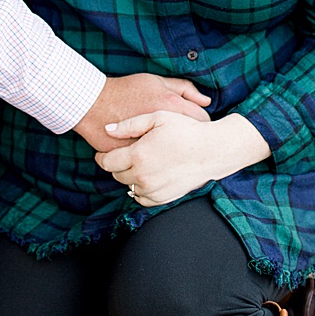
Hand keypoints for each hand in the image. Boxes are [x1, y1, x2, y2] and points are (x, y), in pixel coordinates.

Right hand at [74, 74, 211, 152]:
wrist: (93, 103)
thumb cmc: (127, 89)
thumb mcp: (158, 81)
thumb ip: (185, 89)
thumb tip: (207, 101)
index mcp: (170, 106)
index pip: (202, 120)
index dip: (202, 122)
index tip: (197, 124)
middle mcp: (161, 128)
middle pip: (190, 141)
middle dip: (190, 140)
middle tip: (185, 138)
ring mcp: (146, 145)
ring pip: (171, 157)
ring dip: (173, 154)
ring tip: (170, 147)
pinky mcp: (131, 158)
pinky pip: (152, 164)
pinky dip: (156, 162)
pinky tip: (154, 154)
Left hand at [95, 112, 270, 207]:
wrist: (212, 150)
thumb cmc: (187, 130)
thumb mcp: (159, 117)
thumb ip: (130, 124)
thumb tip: (107, 129)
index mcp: (138, 155)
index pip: (107, 162)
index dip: (102, 156)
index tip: (104, 153)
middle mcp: (142, 175)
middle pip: (117, 174)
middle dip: (118, 165)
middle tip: (126, 155)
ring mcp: (152, 189)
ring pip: (128, 186)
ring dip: (130, 176)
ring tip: (141, 163)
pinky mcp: (162, 198)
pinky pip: (142, 197)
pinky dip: (141, 188)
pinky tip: (150, 175)